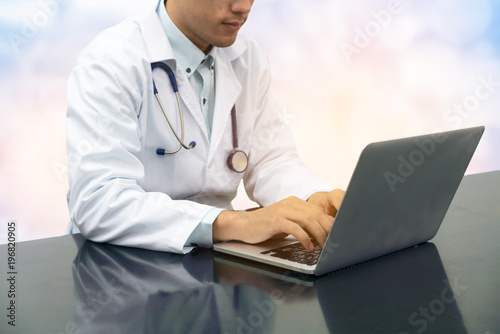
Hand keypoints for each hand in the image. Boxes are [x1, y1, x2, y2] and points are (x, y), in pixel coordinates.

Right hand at [213, 190, 343, 250]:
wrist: (243, 225)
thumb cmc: (266, 227)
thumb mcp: (287, 223)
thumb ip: (302, 224)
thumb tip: (321, 233)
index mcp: (295, 202)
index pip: (318, 211)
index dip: (329, 224)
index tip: (337, 235)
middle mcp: (291, 203)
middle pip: (316, 215)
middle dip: (327, 230)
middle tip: (333, 243)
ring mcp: (283, 211)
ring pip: (308, 220)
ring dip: (319, 234)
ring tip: (324, 246)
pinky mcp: (276, 220)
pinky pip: (295, 228)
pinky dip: (304, 238)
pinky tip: (308, 246)